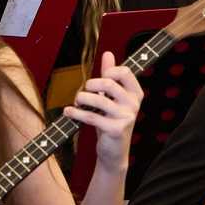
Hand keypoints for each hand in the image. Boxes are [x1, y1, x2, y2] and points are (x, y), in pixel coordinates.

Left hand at [65, 52, 143, 173]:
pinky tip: (68, 112)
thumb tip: (108, 53)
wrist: (114, 150)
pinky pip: (92, 117)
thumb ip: (111, 76)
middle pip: (109, 84)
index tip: (98, 78)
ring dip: (82, 98)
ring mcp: (127, 117)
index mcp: (136, 93)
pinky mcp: (116, 130)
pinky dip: (77, 113)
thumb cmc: (112, 120)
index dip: (108, 71)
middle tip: (84, 92)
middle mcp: (134, 104)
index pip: (125, 72)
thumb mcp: (113, 98)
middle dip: (91, 85)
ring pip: (99, 101)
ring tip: (76, 100)